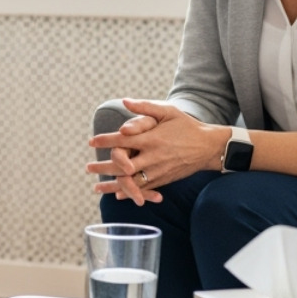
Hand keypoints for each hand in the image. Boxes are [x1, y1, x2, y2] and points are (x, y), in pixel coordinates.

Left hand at [86, 98, 230, 203]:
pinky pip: (143, 188)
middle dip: (103, 166)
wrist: (209, 147)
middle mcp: (153, 157)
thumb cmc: (187, 126)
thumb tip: (124, 102)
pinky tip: (116, 195)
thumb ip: (145, 108)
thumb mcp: (168, 112)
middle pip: (122, 164)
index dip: (105, 140)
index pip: (122, 140)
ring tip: (96, 187)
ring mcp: (158, 171)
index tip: (91, 141)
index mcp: (152, 139)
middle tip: (88, 167)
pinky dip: (129, 192)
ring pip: (131, 181)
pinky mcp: (164, 180)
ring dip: (112, 184)